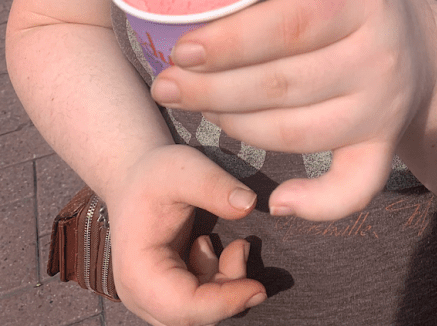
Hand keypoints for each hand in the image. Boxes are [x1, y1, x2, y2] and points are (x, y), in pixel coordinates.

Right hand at [108, 145, 263, 325]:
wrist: (133, 177)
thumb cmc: (155, 173)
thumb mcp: (185, 169)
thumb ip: (215, 186)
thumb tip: (250, 204)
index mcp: (138, 272)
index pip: (183, 308)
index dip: (224, 303)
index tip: (259, 287)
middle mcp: (140, 295)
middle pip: (193, 318)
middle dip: (228, 291)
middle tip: (241, 246)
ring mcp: (152, 298)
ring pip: (199, 313)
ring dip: (225, 285)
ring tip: (232, 244)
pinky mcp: (166, 293)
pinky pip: (199, 303)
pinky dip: (217, 281)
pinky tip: (213, 247)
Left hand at [150, 0, 436, 222]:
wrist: (422, 45)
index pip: (292, 24)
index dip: (233, 40)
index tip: (181, 48)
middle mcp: (378, 56)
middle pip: (284, 85)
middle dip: (213, 90)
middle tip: (164, 85)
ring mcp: (383, 107)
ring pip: (298, 135)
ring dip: (236, 127)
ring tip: (196, 109)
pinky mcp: (384, 147)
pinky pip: (354, 187)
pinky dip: (318, 204)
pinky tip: (279, 201)